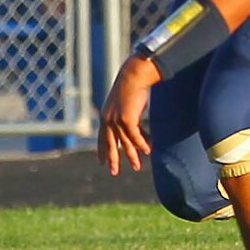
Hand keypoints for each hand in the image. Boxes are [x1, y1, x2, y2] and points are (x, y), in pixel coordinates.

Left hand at [98, 55, 159, 173]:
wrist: (133, 76)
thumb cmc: (131, 87)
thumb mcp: (126, 105)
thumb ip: (127, 118)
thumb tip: (134, 129)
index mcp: (105, 117)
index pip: (102, 138)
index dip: (102, 151)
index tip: (102, 162)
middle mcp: (108, 120)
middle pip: (111, 145)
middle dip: (113, 160)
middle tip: (114, 172)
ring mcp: (116, 120)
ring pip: (126, 143)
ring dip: (133, 156)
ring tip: (138, 167)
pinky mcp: (126, 119)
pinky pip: (136, 137)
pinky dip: (142, 145)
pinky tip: (148, 151)